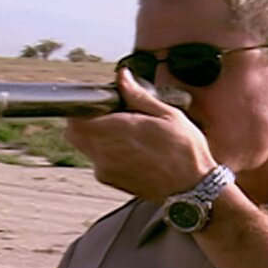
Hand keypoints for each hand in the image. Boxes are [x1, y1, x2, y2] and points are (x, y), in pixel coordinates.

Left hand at [65, 68, 216, 203]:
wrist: (193, 190)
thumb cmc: (185, 153)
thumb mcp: (167, 114)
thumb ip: (138, 95)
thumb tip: (123, 77)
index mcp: (116, 132)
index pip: (75, 117)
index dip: (80, 107)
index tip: (93, 101)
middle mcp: (105, 154)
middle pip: (74, 133)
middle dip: (85, 121)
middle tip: (109, 114)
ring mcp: (106, 171)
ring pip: (86, 148)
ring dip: (97, 137)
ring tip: (126, 134)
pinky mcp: (111, 182)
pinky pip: (99, 162)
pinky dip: (107, 153)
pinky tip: (132, 150)